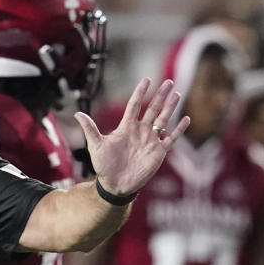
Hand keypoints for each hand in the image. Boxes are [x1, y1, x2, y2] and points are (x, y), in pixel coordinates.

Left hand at [74, 78, 189, 194]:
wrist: (115, 184)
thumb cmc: (104, 165)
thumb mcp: (96, 146)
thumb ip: (90, 129)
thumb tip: (77, 113)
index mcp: (126, 127)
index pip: (135, 105)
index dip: (140, 92)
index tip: (146, 80)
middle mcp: (140, 131)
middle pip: (152, 109)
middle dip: (160, 95)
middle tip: (168, 81)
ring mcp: (150, 140)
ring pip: (163, 120)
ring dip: (170, 108)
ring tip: (177, 94)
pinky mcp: (158, 152)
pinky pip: (171, 138)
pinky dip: (179, 129)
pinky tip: (186, 119)